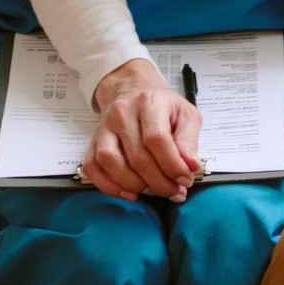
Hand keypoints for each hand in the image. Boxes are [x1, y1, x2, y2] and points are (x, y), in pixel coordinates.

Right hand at [82, 59, 202, 202]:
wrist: (133, 92)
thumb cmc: (162, 106)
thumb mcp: (186, 114)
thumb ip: (190, 140)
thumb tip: (191, 165)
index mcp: (149, 102)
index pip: (157, 139)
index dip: (172, 165)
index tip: (185, 179)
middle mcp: (122, 114)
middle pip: (137, 156)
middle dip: (159, 182)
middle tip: (174, 191)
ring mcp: (104, 128)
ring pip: (111, 163)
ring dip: (135, 185)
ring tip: (155, 190)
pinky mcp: (92, 143)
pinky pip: (93, 168)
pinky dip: (110, 186)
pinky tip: (131, 192)